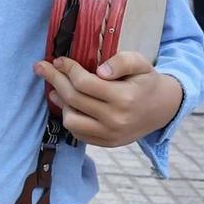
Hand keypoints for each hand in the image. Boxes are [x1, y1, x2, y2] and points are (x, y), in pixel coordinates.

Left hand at [33, 50, 182, 147]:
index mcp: (124, 98)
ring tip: (56, 89)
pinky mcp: (105, 143)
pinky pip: (77, 132)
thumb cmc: (146, 82)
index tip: (59, 60)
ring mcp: (109, 135)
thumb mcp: (141, 63)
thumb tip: (101, 70)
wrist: (161, 109)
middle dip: (54, 80)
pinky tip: (67, 103)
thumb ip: (123, 61)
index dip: (68, 69)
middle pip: (73, 99)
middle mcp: (115, 120)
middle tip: (42, 67)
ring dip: (60, 102)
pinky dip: (69, 116)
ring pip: (70, 120)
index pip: (84, 83)